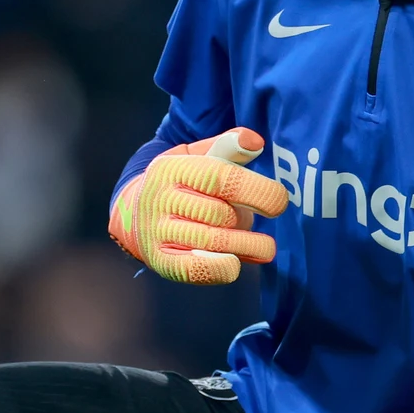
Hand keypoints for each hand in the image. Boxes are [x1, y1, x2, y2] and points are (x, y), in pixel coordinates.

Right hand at [108, 128, 290, 284]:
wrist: (135, 212)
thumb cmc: (182, 182)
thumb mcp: (198, 155)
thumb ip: (228, 146)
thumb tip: (255, 142)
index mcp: (173, 167)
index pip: (220, 178)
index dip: (257, 191)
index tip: (279, 203)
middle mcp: (160, 199)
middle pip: (220, 214)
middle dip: (247, 221)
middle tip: (252, 221)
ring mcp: (157, 231)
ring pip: (213, 242)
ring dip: (246, 247)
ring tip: (263, 248)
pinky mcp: (160, 260)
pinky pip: (195, 269)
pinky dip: (221, 269)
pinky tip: (235, 264)